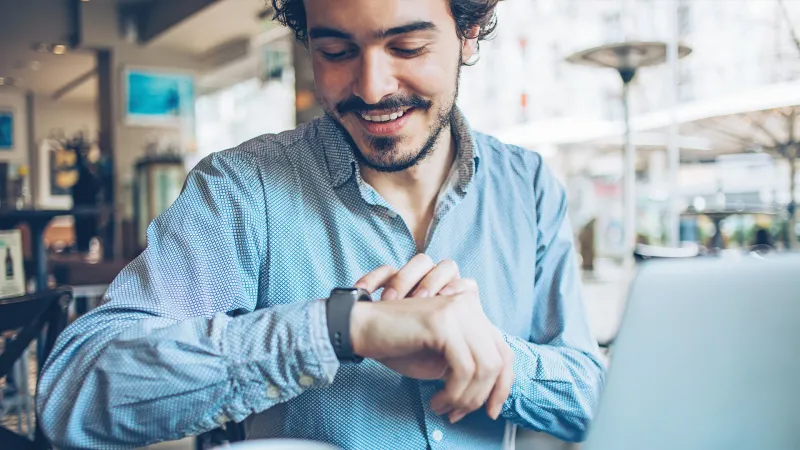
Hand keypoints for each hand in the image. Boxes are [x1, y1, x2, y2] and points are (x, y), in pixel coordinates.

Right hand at [350, 259, 513, 422]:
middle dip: (481, 396)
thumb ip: (468, 364)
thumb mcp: (440, 357)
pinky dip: (453, 393)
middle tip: (458, 413)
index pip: (504, 351)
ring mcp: (457, 310)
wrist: (362, 328)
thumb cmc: (397, 344)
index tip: (491, 410)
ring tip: (442, 407)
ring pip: (484, 368)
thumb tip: (490, 393)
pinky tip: (436, 399)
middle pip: (498, 361)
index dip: (503, 385)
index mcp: (472, 311)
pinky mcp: (443, 322)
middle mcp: (469, 305)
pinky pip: (463, 369)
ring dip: (465, 398)